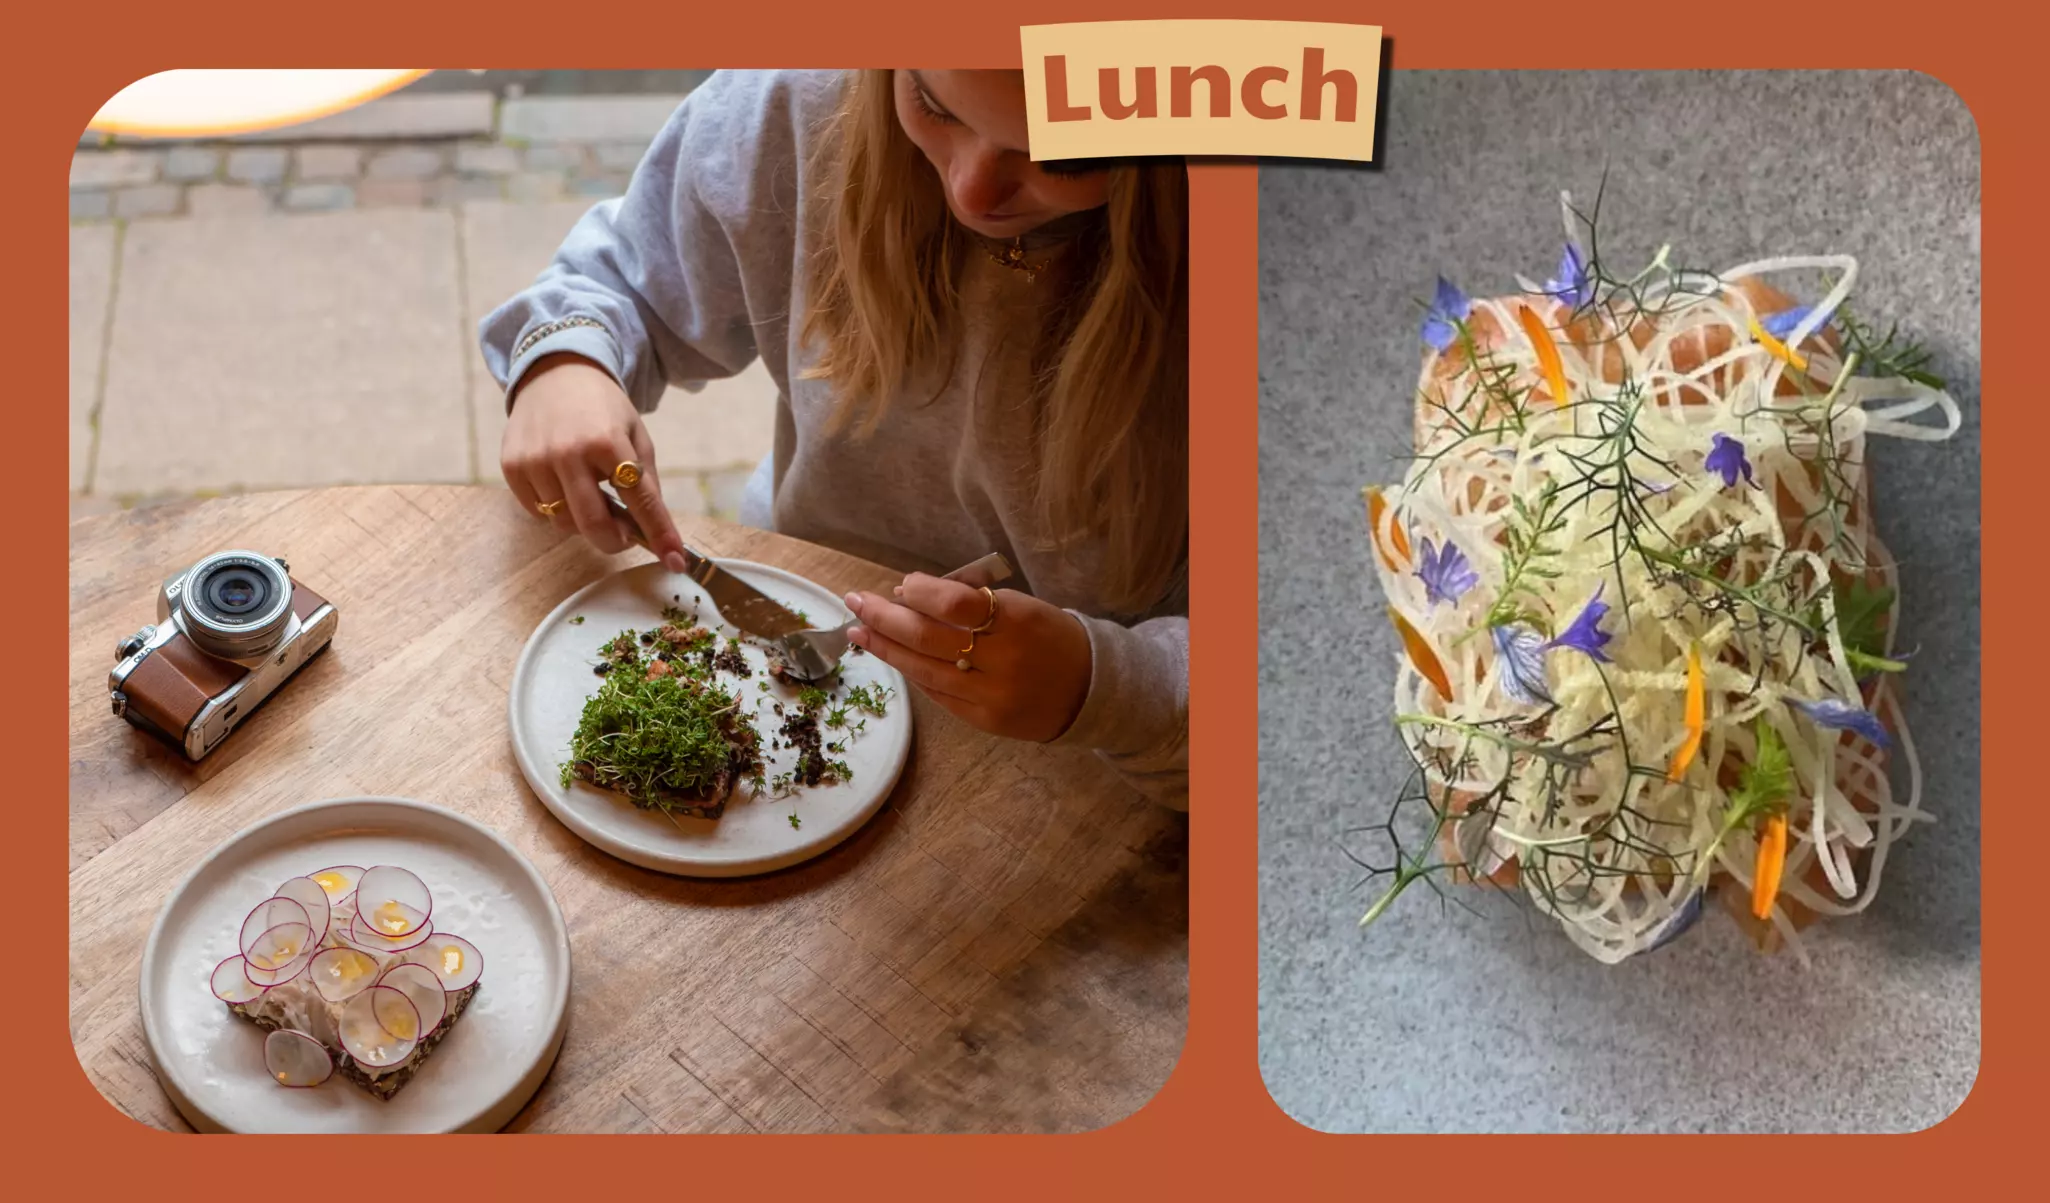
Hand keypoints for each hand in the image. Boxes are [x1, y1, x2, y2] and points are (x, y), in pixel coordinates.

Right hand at [502, 352, 687, 572]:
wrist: (554, 373)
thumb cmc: (602, 410)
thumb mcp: (636, 436)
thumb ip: (646, 483)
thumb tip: (657, 534)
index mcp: (608, 441)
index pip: (640, 500)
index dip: (659, 534)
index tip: (675, 561)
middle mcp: (568, 452)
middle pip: (593, 524)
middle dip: (615, 541)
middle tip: (625, 535)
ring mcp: (535, 461)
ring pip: (564, 523)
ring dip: (583, 521)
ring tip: (590, 493)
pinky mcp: (512, 467)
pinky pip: (539, 512)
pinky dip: (556, 509)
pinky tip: (564, 484)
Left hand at [844, 573, 1090, 742]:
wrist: (1091, 690)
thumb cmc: (1050, 637)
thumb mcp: (1022, 606)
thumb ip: (970, 602)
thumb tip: (908, 596)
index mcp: (1018, 622)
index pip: (956, 603)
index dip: (922, 592)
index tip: (903, 584)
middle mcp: (1004, 661)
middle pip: (929, 639)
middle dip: (885, 618)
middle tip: (856, 601)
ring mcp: (992, 696)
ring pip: (924, 670)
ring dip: (886, 648)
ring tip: (858, 631)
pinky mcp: (984, 721)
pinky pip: (937, 694)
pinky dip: (913, 672)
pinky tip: (893, 657)